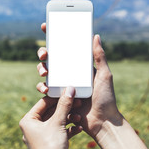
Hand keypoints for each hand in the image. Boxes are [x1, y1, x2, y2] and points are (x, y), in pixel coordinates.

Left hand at [19, 86, 82, 148]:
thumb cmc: (51, 146)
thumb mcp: (58, 122)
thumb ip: (64, 104)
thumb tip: (69, 89)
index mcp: (28, 121)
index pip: (43, 103)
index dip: (57, 96)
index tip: (69, 91)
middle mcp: (31, 128)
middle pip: (50, 112)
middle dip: (65, 108)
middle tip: (78, 102)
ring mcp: (40, 137)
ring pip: (56, 122)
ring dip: (69, 119)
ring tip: (80, 117)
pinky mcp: (49, 144)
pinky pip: (59, 132)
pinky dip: (68, 129)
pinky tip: (79, 128)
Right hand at [36, 23, 121, 138]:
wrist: (101, 121)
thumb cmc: (106, 98)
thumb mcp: (105, 74)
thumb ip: (99, 56)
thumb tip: (95, 35)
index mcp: (80, 65)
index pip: (66, 47)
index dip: (55, 36)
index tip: (46, 27)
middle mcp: (70, 73)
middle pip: (52, 58)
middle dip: (44, 53)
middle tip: (44, 54)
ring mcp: (63, 84)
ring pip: (46, 72)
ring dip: (41, 68)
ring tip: (45, 72)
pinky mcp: (58, 97)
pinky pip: (45, 89)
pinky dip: (42, 87)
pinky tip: (45, 88)